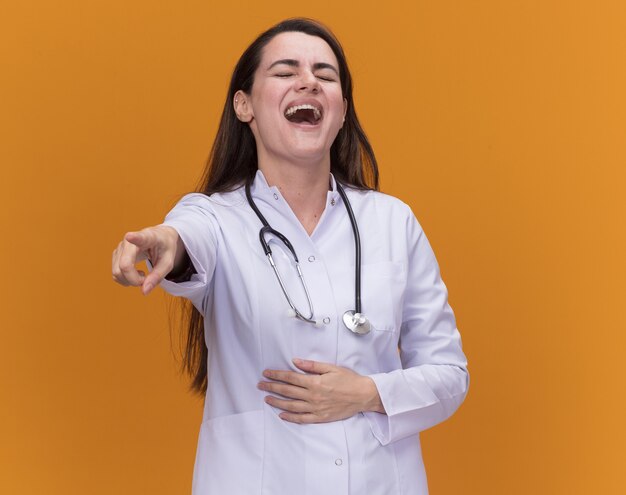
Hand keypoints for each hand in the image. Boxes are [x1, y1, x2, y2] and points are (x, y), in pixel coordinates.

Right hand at [111, 225, 181, 294]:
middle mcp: (130, 241)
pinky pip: (116, 273)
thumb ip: (157, 276)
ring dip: (130, 281)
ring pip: (117, 272)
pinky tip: (136, 273)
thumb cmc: (164, 248)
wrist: (159, 237)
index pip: (140, 237)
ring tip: (144, 275)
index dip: (134, 238)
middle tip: (147, 279)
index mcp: (148, 238)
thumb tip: (144, 292)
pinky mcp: (116, 254)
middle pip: (124, 265)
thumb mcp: (168, 262)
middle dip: (134, 279)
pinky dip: (126, 279)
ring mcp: (120, 247)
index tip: (129, 236)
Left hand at [258, 358, 384, 423]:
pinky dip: (290, 417)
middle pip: (287, 391)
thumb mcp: (330, 368)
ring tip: (267, 399)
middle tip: (260, 385)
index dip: (276, 375)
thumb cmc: (348, 380)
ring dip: (277, 402)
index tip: (266, 373)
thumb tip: (295, 361)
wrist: (363, 395)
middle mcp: (313, 396)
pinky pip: (302, 418)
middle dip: (272, 387)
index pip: (290, 378)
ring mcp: (316, 408)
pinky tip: (282, 415)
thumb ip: (311, 366)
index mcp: (314, 382)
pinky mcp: (320, 417)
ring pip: (291, 406)